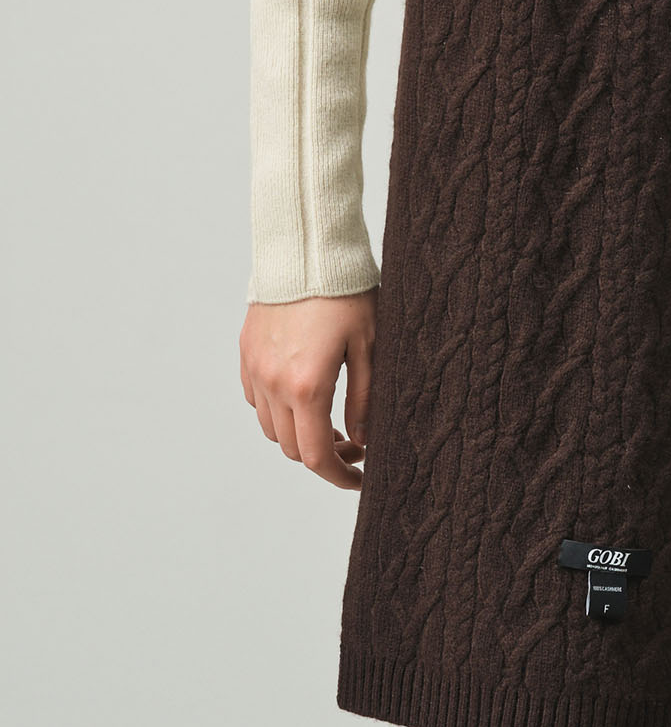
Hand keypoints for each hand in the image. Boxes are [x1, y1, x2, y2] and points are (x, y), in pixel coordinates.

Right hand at [239, 289, 377, 490]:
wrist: (306, 248)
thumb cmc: (347, 292)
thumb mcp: (369, 345)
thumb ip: (363, 398)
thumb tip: (361, 439)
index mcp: (307, 386)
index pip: (317, 455)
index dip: (339, 476)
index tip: (360, 479)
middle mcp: (273, 384)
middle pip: (292, 448)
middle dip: (324, 456)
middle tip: (355, 444)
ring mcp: (255, 369)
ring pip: (271, 428)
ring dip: (299, 434)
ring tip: (330, 421)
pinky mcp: (246, 352)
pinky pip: (257, 399)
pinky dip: (277, 410)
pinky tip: (302, 396)